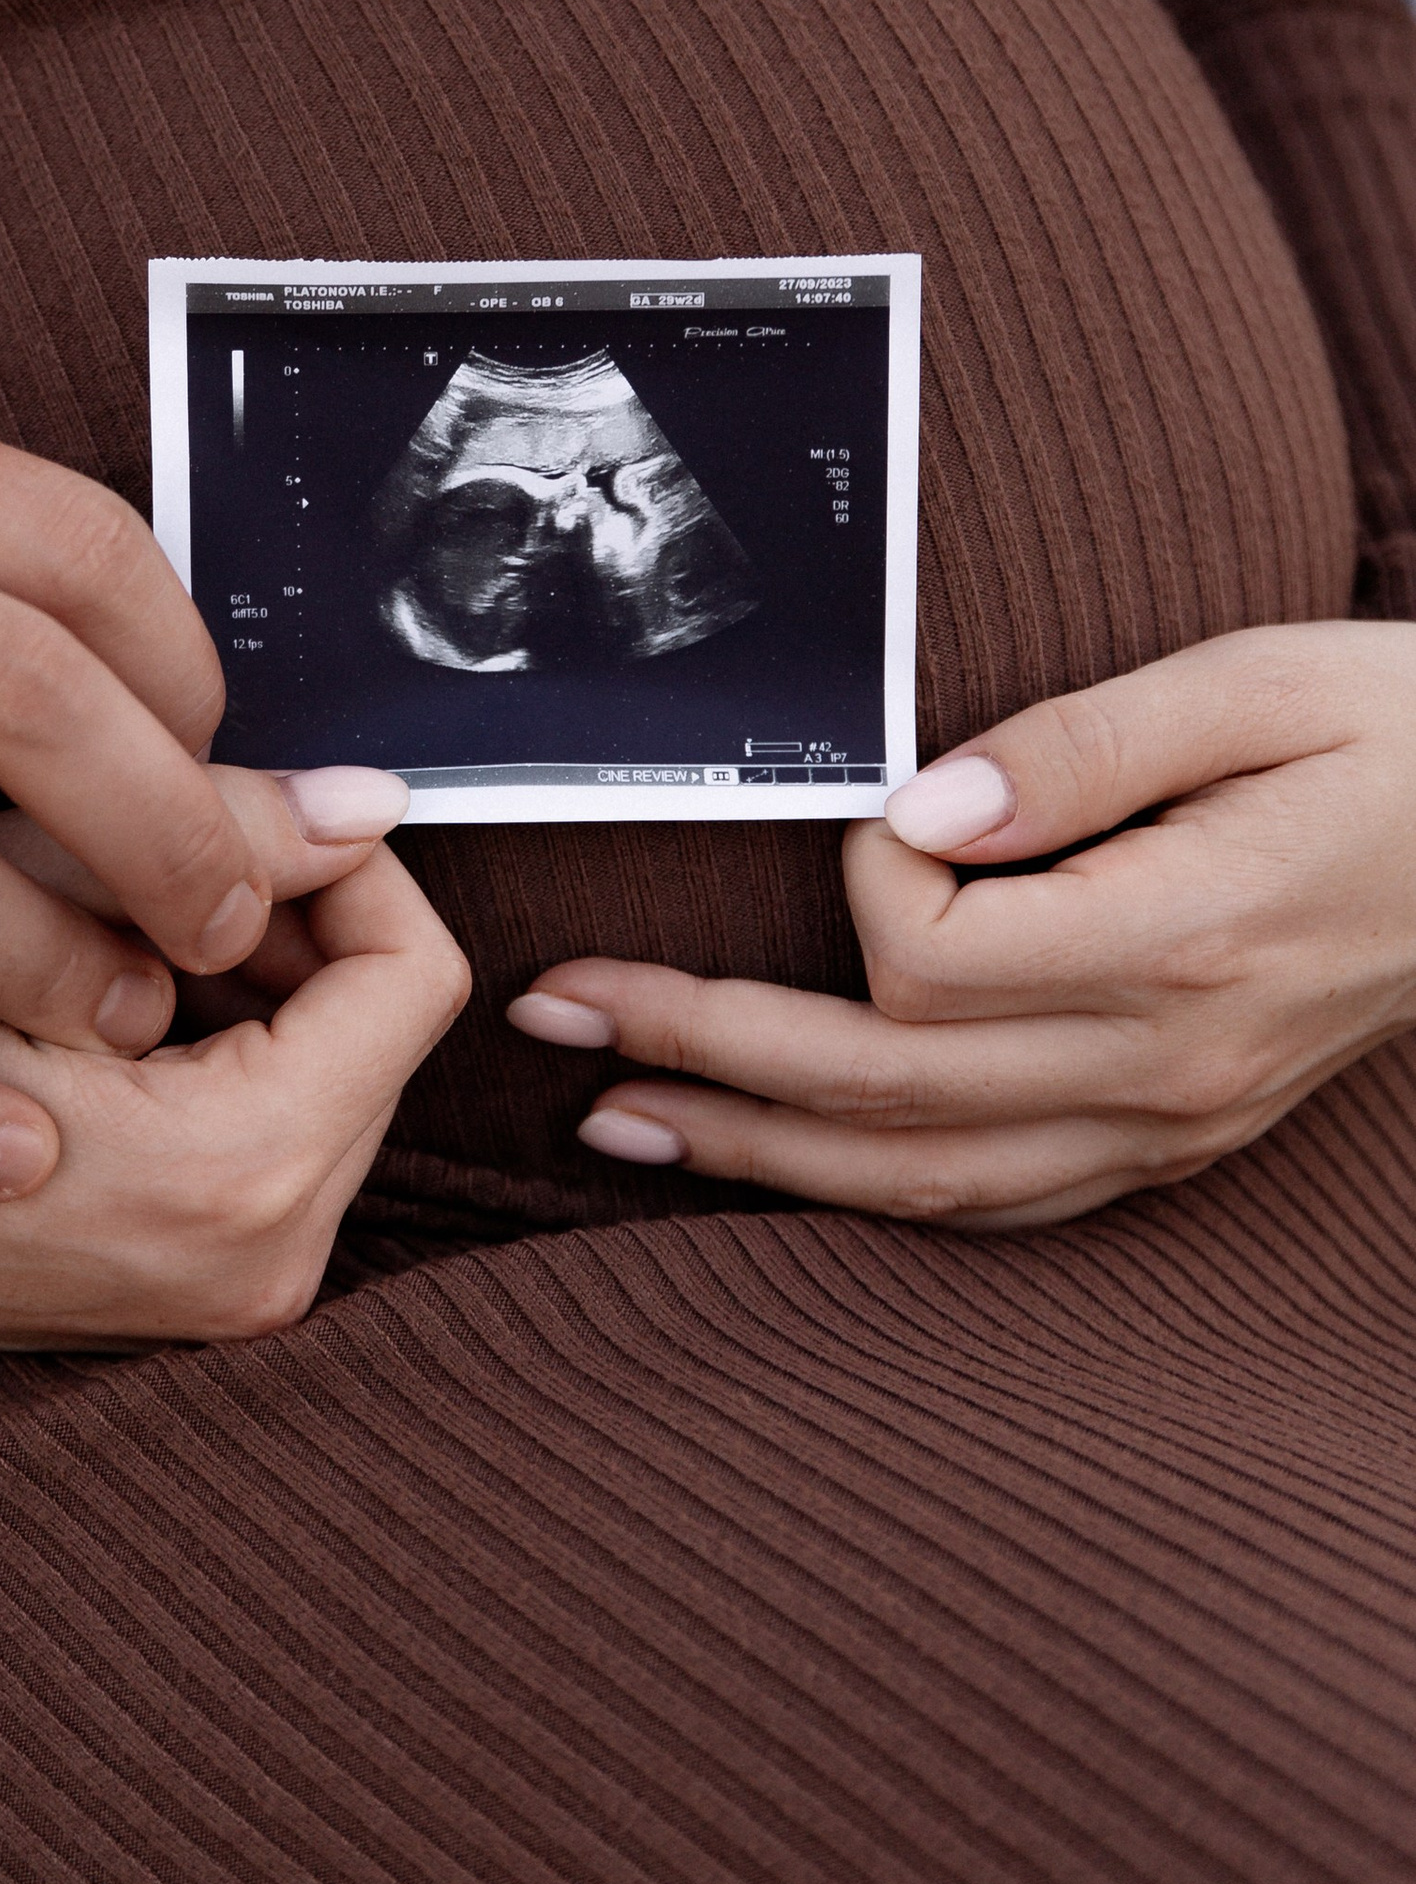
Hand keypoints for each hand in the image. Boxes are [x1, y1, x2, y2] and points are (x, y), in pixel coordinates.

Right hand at [0, 829, 468, 1341]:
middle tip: (151, 837)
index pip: (411, 972)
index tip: (234, 796)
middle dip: (282, 915)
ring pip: (315, 1074)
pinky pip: (253, 1143)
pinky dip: (201, 1053)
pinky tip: (84, 988)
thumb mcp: (2, 894)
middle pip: (372, 1028)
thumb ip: (196, 838)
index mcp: (233, 1176)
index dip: (335, 856)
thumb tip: (357, 797)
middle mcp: (247, 1268)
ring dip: (233, 975)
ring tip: (98, 905)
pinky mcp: (159, 1307)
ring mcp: (208, 1304)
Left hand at [505, 623, 1415, 1230]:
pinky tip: (770, 1167)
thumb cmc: (1405, 732)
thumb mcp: (1259, 679)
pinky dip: (865, 1195)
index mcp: (1179, 940)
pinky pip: (995, 1203)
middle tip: (552, 1012)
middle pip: (880, 1087)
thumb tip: (916, 806)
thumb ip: (1080, 745)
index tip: (873, 802)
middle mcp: (1166, 1063)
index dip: (861, 879)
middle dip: (696, 1046)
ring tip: (610, 1120)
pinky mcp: (1176, 1141)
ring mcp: (1174, 1124)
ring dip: (751, 1151)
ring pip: (920, 1181)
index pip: (934, 958)